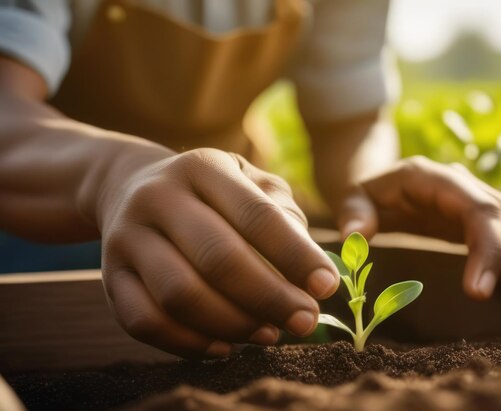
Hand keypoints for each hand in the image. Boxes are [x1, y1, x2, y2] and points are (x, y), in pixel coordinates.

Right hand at [98, 149, 339, 357]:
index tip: (326, 287)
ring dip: (233, 325)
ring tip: (268, 333)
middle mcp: (159, 197)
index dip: (296, 256)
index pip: (257, 215)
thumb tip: (312, 272)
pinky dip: (188, 345)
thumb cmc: (211, 192)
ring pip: (181, 296)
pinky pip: (145, 322)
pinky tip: (223, 347)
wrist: (130, 186)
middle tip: (305, 321)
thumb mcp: (248, 183)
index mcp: (203, 167)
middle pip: (219, 259)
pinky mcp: (110, 277)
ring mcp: (127, 237)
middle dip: (270, 298)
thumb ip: (284, 216)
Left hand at [335, 156, 500, 300]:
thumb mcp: (351, 198)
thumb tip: (356, 235)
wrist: (377, 186)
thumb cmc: (365, 195)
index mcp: (429, 176)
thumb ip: (353, 213)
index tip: (476, 289)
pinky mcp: (473, 214)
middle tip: (494, 293)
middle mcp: (457, 181)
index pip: (473, 205)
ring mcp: (469, 196)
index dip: (485, 244)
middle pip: (498, 210)